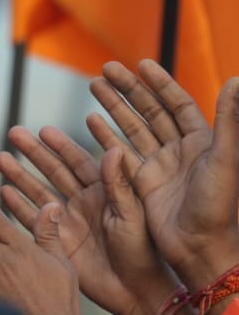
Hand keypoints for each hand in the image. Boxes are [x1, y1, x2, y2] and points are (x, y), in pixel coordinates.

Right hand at [0, 126, 175, 314]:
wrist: (134, 291)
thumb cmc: (143, 251)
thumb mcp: (131, 215)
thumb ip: (118, 183)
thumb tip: (114, 148)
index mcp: (104, 191)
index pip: (78, 161)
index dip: (61, 145)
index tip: (44, 130)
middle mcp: (82, 201)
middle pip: (53, 170)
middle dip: (33, 152)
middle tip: (13, 132)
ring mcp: (66, 220)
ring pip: (38, 190)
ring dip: (19, 174)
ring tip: (0, 158)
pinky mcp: (55, 240)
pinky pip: (32, 218)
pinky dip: (17, 205)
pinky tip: (2, 191)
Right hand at [87, 60, 238, 291]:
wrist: (202, 250)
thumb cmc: (220, 208)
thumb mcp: (225, 160)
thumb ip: (230, 121)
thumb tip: (236, 80)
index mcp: (204, 143)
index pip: (178, 104)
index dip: (161, 83)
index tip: (142, 64)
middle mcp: (181, 151)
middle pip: (151, 111)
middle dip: (129, 89)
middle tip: (106, 68)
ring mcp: (160, 167)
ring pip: (133, 128)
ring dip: (114, 106)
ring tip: (94, 84)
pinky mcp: (143, 184)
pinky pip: (121, 154)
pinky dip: (105, 136)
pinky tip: (90, 120)